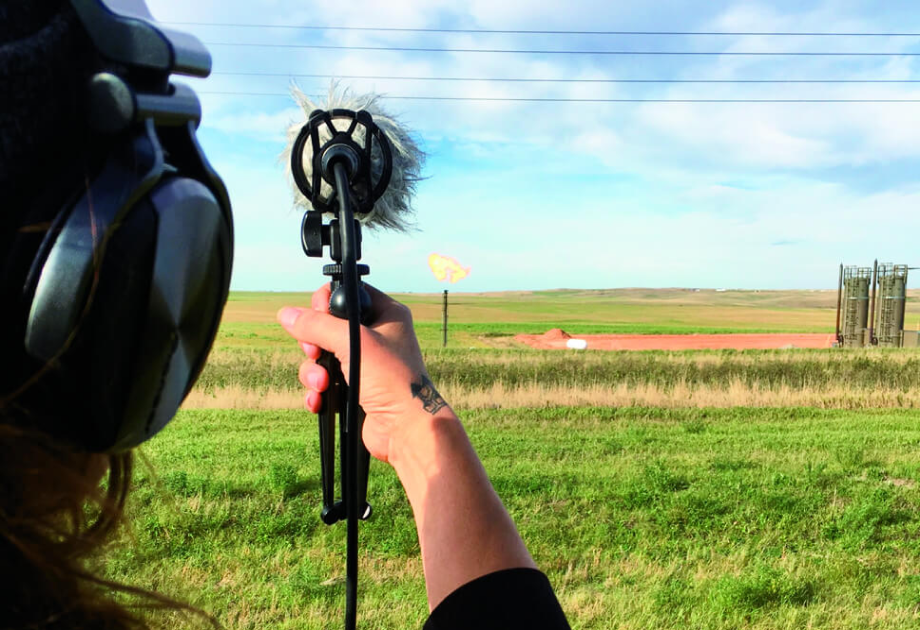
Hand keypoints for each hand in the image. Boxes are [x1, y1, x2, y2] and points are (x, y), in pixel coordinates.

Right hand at [277, 284, 452, 463]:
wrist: (405, 429)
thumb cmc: (392, 380)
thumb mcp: (353, 342)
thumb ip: (317, 325)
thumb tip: (286, 314)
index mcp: (385, 314)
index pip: (347, 294)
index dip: (326, 304)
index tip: (318, 319)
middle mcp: (375, 336)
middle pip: (326, 327)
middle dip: (314, 344)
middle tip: (315, 353)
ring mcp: (364, 364)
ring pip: (321, 358)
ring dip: (313, 372)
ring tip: (322, 385)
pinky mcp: (355, 389)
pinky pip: (324, 383)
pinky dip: (317, 392)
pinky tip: (319, 400)